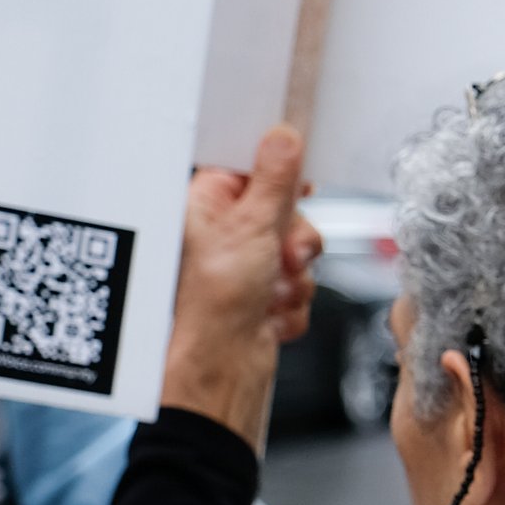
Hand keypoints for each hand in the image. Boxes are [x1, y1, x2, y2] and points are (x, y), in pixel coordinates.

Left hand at [160, 121, 320, 451]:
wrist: (223, 369)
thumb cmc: (216, 304)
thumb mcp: (251, 225)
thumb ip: (275, 178)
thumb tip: (282, 136)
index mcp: (206, 203)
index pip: (253, 167)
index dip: (281, 178)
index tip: (298, 187)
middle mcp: (222, 232)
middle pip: (284, 211)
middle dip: (294, 239)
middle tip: (281, 254)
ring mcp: (242, 266)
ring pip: (297, 251)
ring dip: (294, 277)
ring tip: (270, 293)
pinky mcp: (259, 296)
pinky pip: (297, 285)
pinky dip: (290, 302)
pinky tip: (268, 313)